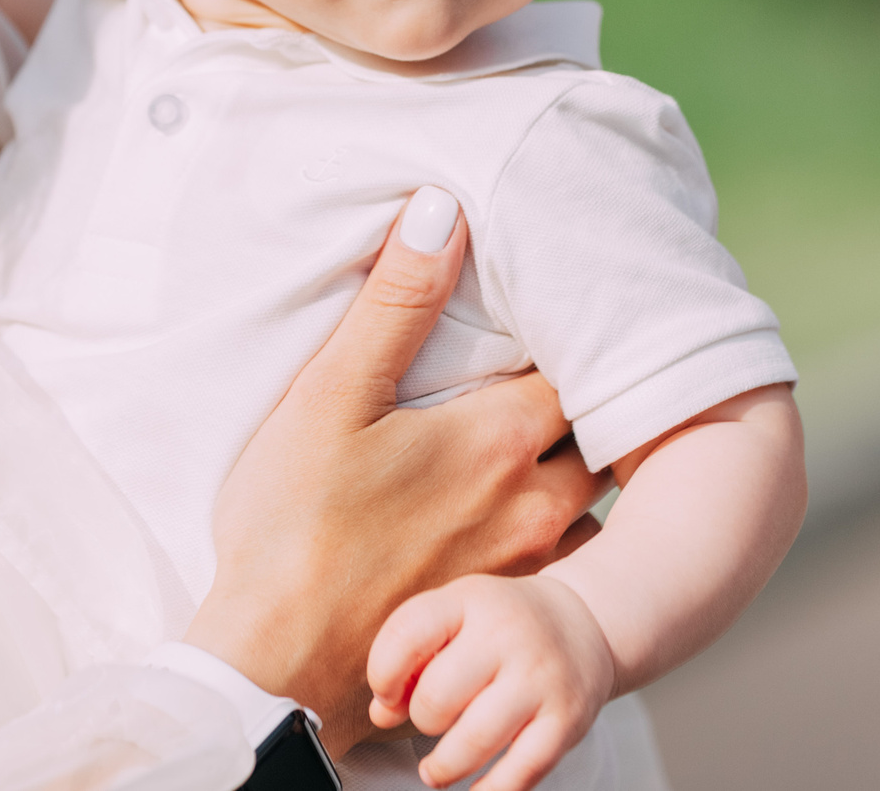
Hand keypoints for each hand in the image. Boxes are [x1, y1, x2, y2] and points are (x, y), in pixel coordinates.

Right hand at [185, 193, 601, 753]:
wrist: (275, 669)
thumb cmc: (292, 529)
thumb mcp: (330, 397)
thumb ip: (396, 304)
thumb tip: (444, 210)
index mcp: (501, 436)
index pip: (581, 364)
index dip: (577, 336)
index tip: (563, 314)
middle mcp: (536, 502)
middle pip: (603, 432)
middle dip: (593, 402)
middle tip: (566, 371)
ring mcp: (530, 568)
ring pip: (595, 504)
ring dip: (584, 473)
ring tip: (554, 446)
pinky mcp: (507, 618)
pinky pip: (573, 570)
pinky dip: (566, 540)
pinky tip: (524, 527)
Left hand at [368, 574, 613, 790]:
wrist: (583, 623)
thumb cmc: (506, 624)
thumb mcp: (458, 615)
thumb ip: (412, 655)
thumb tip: (382, 713)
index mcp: (471, 601)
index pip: (407, 634)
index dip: (383, 673)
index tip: (388, 692)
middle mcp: (508, 635)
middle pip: (437, 697)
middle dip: (421, 720)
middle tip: (431, 720)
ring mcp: (540, 678)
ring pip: (474, 740)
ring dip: (444, 766)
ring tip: (437, 769)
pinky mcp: (565, 720)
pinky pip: (520, 772)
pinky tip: (476, 788)